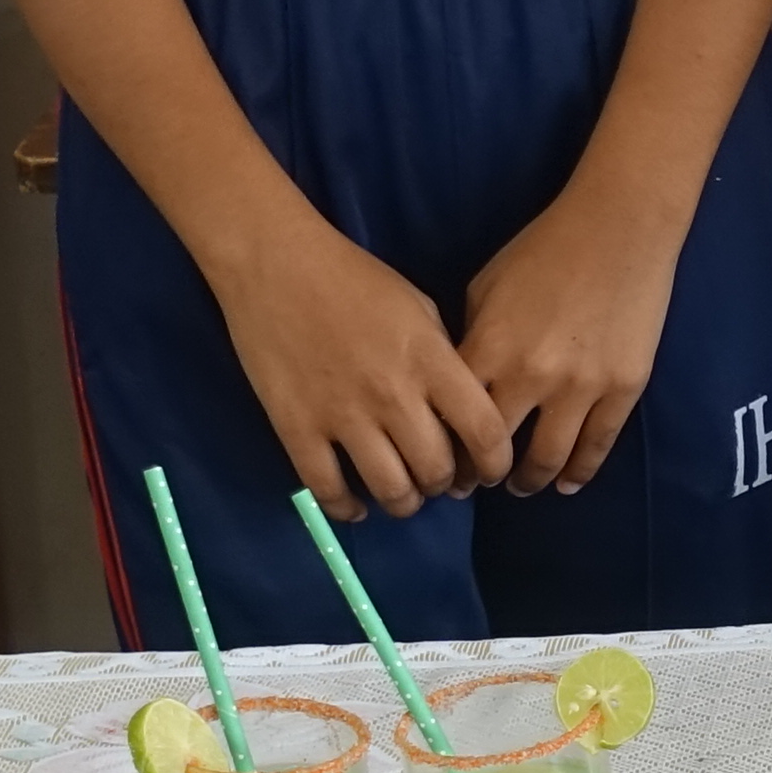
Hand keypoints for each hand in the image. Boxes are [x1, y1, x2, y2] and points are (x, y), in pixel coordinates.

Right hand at [214, 217, 514, 515]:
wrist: (276, 264)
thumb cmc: (354, 279)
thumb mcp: (419, 309)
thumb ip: (444, 359)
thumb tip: (459, 408)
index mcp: (431, 361)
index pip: (484, 432)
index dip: (496, 464)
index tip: (490, 472)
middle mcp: (393, 395)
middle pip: (437, 469)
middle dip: (446, 484)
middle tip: (439, 479)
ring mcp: (343, 415)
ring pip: (390, 489)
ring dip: (404, 502)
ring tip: (404, 495)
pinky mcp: (297, 428)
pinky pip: (328, 489)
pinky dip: (346, 508)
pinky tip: (356, 506)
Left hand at [462, 194, 686, 495]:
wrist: (619, 229)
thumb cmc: (543, 250)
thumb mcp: (486, 288)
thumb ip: (473, 341)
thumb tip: (463, 388)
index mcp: (489, 348)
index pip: (455, 421)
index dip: (447, 451)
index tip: (443, 466)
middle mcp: (531, 377)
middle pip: (497, 450)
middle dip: (481, 476)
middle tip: (476, 484)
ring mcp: (581, 387)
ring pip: (548, 458)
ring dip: (530, 480)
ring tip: (521, 485)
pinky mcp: (623, 388)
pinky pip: (598, 445)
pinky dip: (580, 471)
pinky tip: (567, 482)